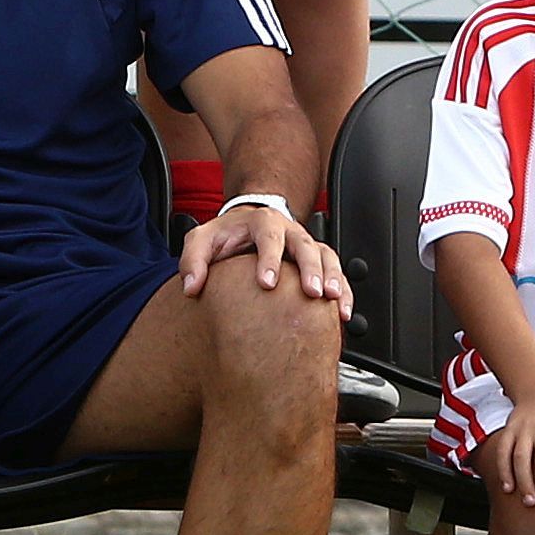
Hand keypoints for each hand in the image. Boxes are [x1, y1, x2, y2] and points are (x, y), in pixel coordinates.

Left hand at [176, 196, 346, 302]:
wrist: (247, 224)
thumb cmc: (226, 235)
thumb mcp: (203, 239)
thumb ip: (193, 260)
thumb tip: (191, 287)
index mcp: (263, 222)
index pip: (269, 236)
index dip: (270, 258)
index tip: (267, 283)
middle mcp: (290, 231)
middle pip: (305, 245)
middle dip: (311, 269)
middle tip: (313, 292)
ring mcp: (306, 245)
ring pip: (326, 257)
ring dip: (333, 278)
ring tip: (332, 300)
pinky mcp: (318, 262)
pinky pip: (337, 273)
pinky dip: (343, 292)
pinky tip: (342, 312)